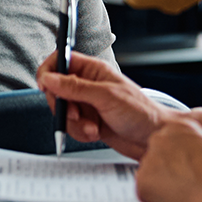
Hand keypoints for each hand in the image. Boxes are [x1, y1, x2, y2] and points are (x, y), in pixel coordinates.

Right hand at [36, 51, 173, 157]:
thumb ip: (75, 87)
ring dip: (73, 123)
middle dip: (63, 106)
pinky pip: (71, 126)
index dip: (49, 71)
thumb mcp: (106, 96)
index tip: (45, 85)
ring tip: (92, 127)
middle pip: (56, 89)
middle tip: (75, 114)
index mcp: (93, 70)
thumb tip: (49, 78)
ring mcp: (87, 104)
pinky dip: (79, 132)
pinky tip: (95, 133)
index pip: (61, 61)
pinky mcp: (88, 121)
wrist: (157, 140)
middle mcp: (88, 85)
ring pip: (63, 110)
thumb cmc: (142, 113)